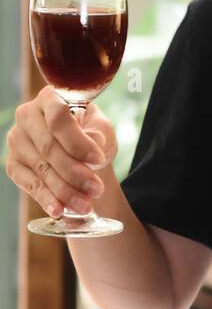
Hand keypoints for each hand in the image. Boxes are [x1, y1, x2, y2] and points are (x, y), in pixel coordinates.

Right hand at [4, 86, 117, 218]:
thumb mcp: (102, 130)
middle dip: (75, 172)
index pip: (58, 119)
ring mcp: (17, 141)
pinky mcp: (13, 164)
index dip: (78, 142)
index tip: (98, 160)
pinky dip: (46, 199)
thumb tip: (93, 142)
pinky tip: (59, 210)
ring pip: (42, 169)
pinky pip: (29, 184)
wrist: (80, 153)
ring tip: (86, 205)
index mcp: (50, 98)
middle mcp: (27, 116)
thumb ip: (99, 133)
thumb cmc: (91, 135)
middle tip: (96, 189)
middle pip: (49, 148)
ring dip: (65, 190)